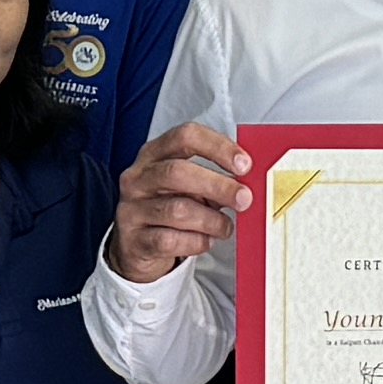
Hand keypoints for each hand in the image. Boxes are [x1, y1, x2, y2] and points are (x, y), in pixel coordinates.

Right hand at [110, 124, 248, 286]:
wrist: (137, 247)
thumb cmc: (170, 208)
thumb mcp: (189, 187)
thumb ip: (214, 180)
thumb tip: (250, 183)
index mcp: (154, 154)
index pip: (185, 136)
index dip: (218, 147)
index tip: (244, 164)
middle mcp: (138, 178)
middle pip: (177, 172)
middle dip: (218, 186)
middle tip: (244, 199)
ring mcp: (132, 209)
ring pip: (177, 210)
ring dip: (211, 220)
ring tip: (225, 227)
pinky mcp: (135, 240)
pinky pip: (170, 240)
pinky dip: (196, 242)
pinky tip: (205, 241)